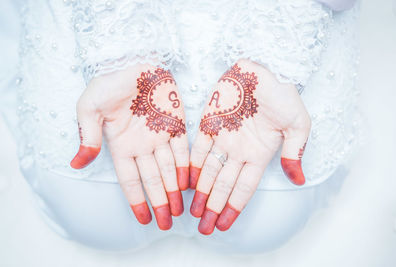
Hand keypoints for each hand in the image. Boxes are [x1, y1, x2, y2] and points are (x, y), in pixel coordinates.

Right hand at [70, 64, 188, 229]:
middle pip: (152, 179)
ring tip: (180, 210)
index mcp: (121, 145)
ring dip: (174, 189)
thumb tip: (77, 163)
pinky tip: (190, 183)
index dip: (136, 200)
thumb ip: (88, 136)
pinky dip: (186, 166)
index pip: (130, 180)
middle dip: (160, 201)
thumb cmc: (109, 82)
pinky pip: (182, 149)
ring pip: (169, 169)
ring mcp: (160, 135)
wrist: (133, 59)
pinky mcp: (176, 123)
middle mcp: (142, 145)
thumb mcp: (90, 108)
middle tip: (167, 223)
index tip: (144, 219)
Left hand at [189, 59, 310, 234]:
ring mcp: (223, 137)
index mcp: (259, 153)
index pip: (244, 187)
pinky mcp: (209, 122)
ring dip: (201, 191)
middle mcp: (239, 150)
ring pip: (209, 171)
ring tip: (192, 211)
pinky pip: (198, 148)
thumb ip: (294, 152)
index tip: (224, 225)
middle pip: (224, 184)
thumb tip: (299, 180)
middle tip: (204, 228)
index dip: (234, 207)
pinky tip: (186, 181)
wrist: (264, 66)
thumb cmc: (282, 93)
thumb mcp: (297, 124)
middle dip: (214, 206)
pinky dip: (192, 165)